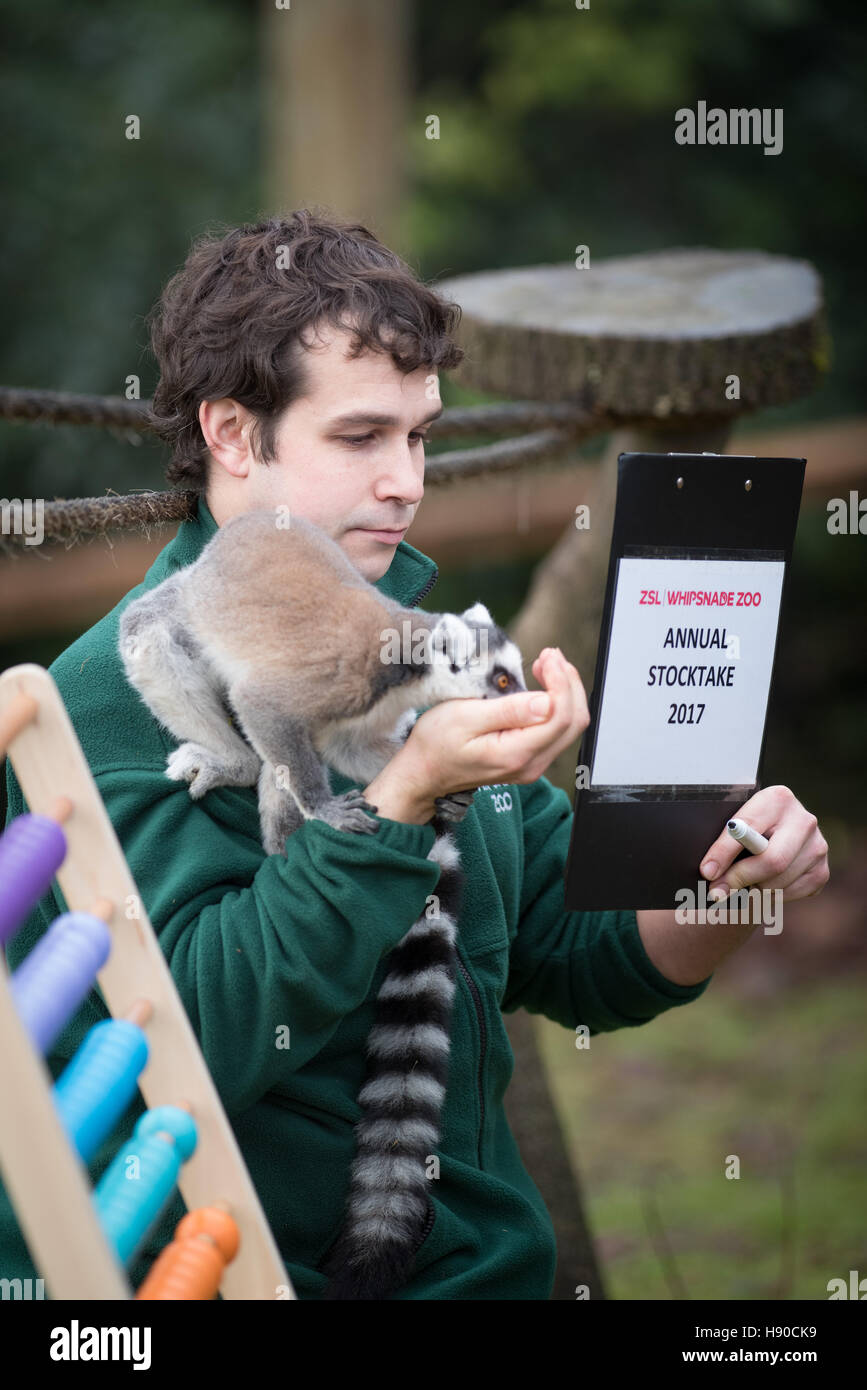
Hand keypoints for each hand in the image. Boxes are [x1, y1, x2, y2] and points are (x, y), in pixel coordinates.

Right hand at [399, 647, 589, 802]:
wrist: (423, 774)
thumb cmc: (436, 744)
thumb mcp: (464, 718)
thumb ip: (508, 711)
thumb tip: (546, 702)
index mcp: (517, 754)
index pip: (560, 716)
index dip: (562, 681)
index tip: (548, 657)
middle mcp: (532, 764)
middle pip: (574, 722)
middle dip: (568, 682)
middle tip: (550, 655)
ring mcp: (532, 764)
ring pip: (569, 726)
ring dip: (564, 691)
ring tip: (546, 665)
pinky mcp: (529, 759)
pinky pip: (556, 731)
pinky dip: (556, 704)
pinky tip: (542, 686)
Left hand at [699, 785, 829, 901]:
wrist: (778, 830)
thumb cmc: (748, 826)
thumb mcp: (735, 822)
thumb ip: (724, 844)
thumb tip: (710, 873)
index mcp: (777, 799)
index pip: (748, 830)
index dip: (725, 853)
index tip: (707, 872)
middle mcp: (804, 820)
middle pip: (773, 861)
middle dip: (741, 879)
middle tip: (719, 890)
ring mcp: (817, 846)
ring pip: (780, 883)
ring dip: (754, 890)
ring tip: (741, 882)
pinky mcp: (822, 870)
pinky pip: (791, 894)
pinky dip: (771, 896)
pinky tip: (762, 883)